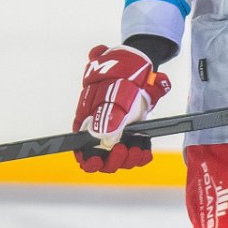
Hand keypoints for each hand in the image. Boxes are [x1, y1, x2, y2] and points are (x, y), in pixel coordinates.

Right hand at [72, 44, 171, 172]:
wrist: (139, 66)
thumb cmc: (120, 76)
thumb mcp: (114, 92)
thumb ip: (107, 113)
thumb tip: (102, 134)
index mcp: (88, 123)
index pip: (82, 151)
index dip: (87, 160)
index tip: (97, 160)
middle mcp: (101, 132)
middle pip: (102, 159)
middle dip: (112, 160)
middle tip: (123, 150)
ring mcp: (118, 133)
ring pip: (120, 158)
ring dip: (129, 159)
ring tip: (138, 148)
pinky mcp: (133, 133)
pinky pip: (136, 152)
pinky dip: (142, 154)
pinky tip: (145, 149)